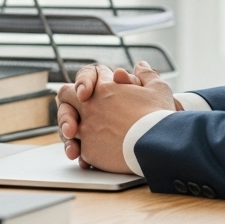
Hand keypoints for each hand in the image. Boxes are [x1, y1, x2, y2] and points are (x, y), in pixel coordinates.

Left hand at [57, 61, 178, 171]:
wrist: (157, 144)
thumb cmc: (159, 116)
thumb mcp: (158, 89)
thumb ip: (147, 75)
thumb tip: (141, 66)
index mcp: (105, 88)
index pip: (85, 76)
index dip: (86, 82)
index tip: (91, 91)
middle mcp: (90, 106)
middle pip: (65, 96)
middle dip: (69, 102)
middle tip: (79, 111)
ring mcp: (87, 129)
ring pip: (66, 126)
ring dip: (72, 131)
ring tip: (83, 138)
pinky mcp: (89, 151)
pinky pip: (78, 149)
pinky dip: (82, 153)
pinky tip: (92, 158)